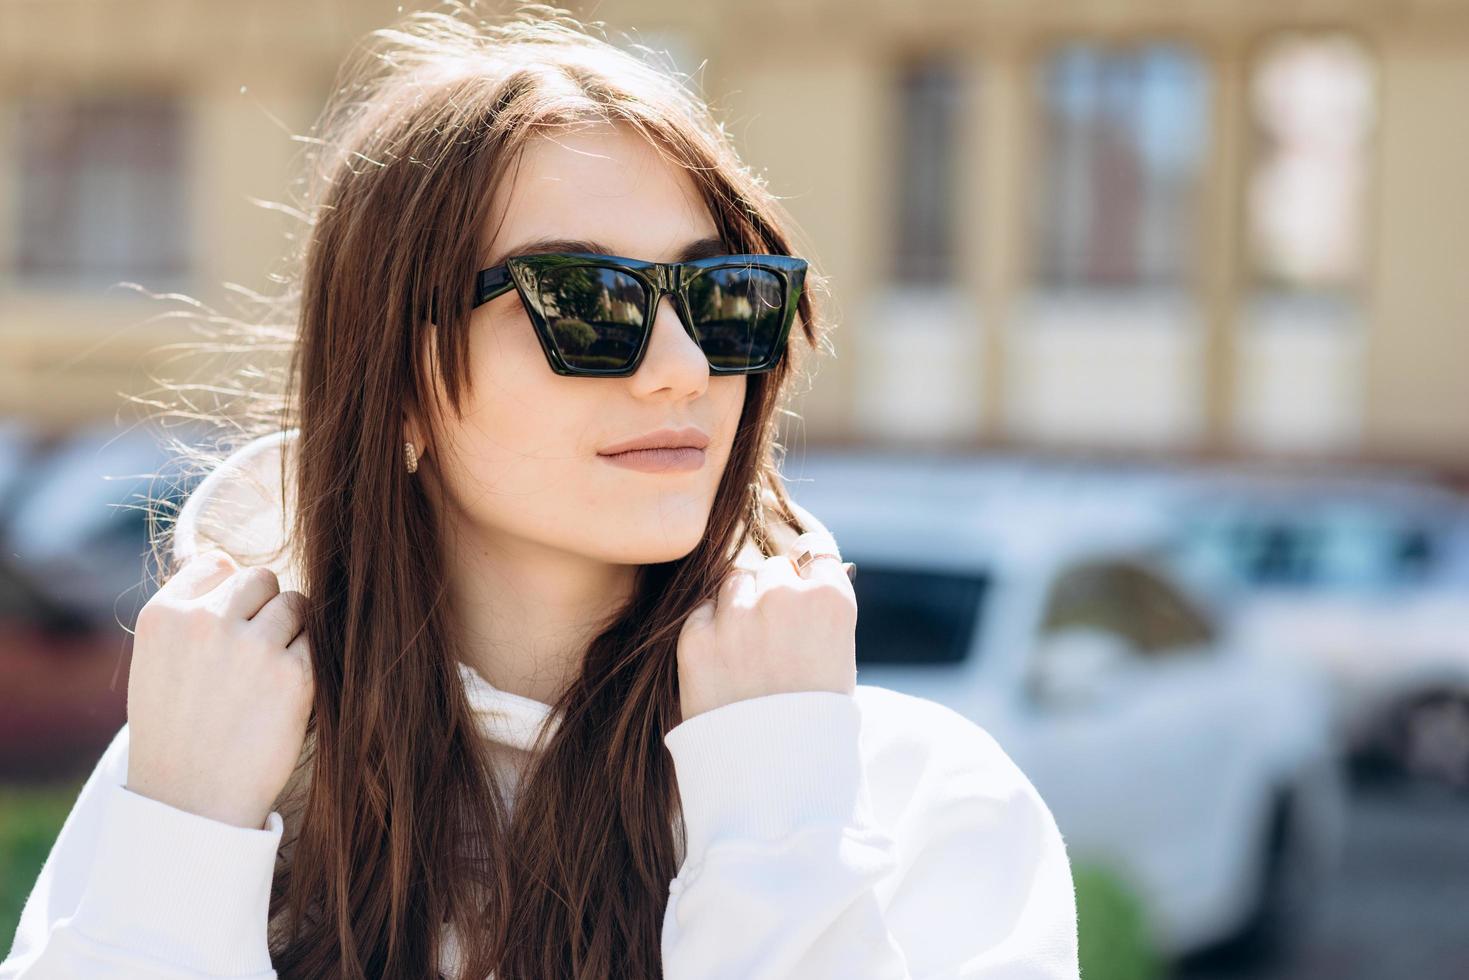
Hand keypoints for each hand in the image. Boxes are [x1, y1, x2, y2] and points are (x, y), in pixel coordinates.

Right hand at [126, 549, 313, 829]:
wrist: (190, 802)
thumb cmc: (176, 732)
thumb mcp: (158, 663)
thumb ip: (191, 615)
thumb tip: (233, 566)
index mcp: (165, 616)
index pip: (219, 565)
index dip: (231, 596)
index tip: (228, 630)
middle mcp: (206, 622)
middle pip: (263, 579)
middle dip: (266, 609)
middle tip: (256, 655)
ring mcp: (252, 646)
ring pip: (296, 604)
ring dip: (292, 633)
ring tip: (268, 676)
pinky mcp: (294, 674)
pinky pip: (316, 642)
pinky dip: (308, 664)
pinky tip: (286, 695)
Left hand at [675, 529, 856, 723]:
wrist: (776, 783)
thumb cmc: (816, 724)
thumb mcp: (839, 659)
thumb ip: (819, 611)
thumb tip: (801, 571)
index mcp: (830, 600)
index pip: (814, 553)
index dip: (805, 572)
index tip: (798, 588)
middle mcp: (784, 597)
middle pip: (771, 568)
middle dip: (770, 594)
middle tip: (771, 639)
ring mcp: (737, 617)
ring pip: (733, 583)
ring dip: (737, 607)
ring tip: (746, 656)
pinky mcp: (695, 640)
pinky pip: (700, 614)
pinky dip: (708, 632)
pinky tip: (723, 667)